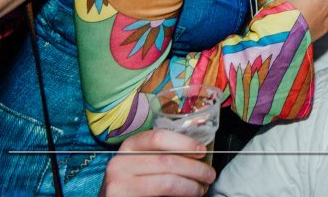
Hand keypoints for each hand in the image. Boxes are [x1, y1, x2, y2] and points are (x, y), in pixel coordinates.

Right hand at [98, 129, 215, 196]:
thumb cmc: (133, 181)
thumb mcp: (143, 162)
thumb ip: (162, 155)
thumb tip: (198, 153)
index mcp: (128, 146)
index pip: (158, 137)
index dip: (184, 143)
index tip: (203, 151)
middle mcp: (120, 163)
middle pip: (167, 161)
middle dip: (195, 168)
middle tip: (209, 175)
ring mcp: (118, 184)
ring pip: (167, 182)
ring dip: (191, 186)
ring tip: (201, 188)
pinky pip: (160, 196)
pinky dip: (180, 196)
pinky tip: (188, 195)